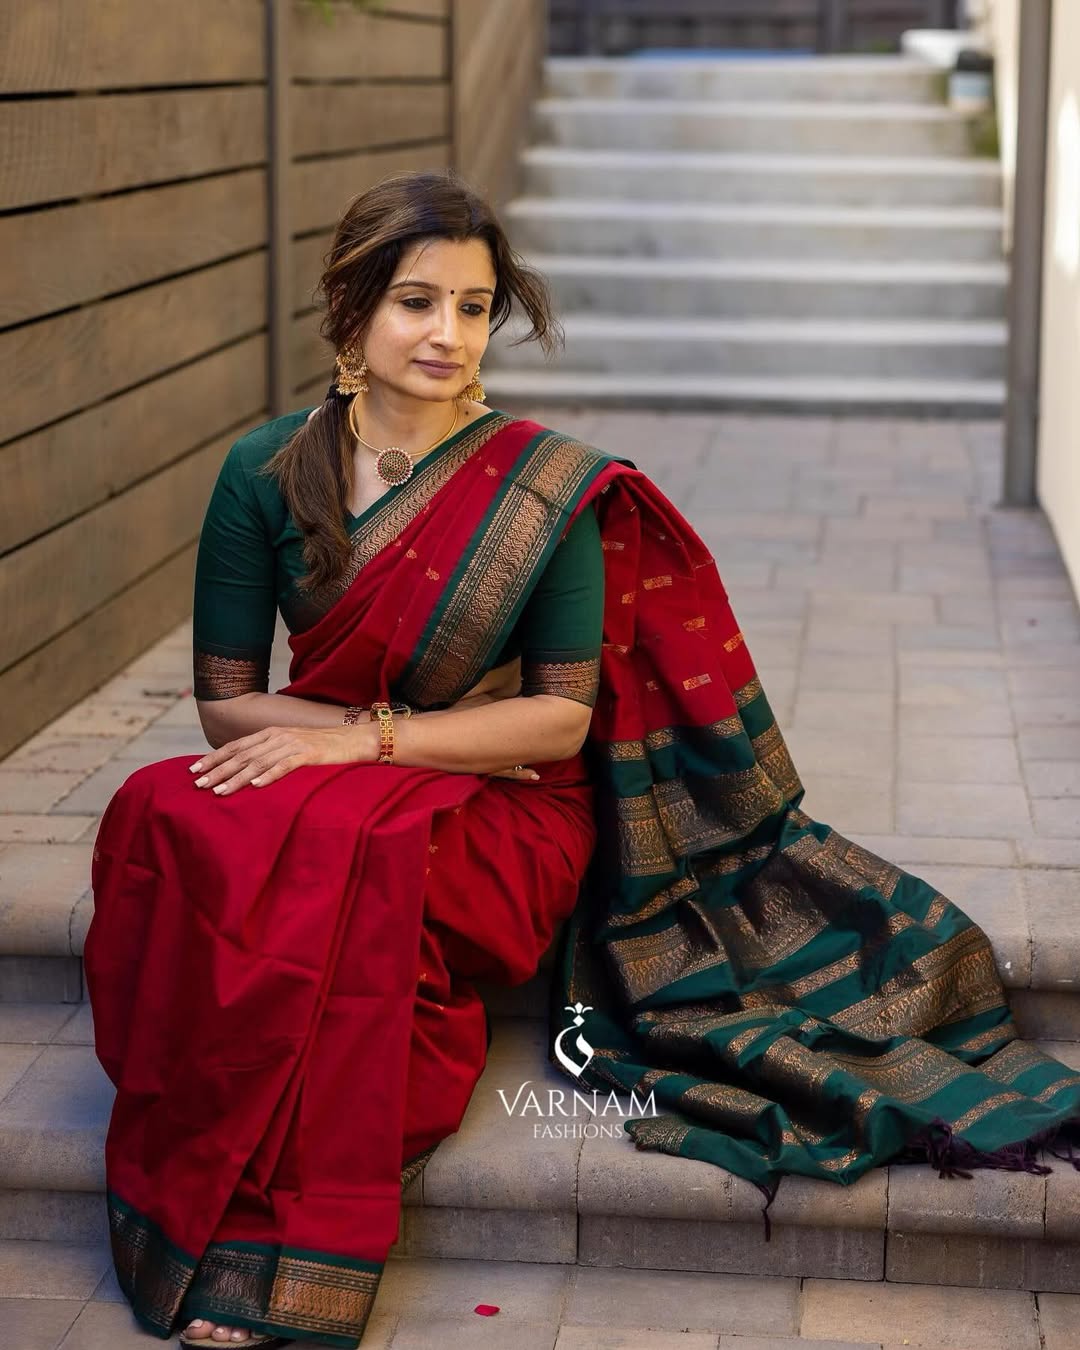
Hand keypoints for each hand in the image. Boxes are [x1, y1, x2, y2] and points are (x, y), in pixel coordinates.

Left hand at [188, 723, 374, 795]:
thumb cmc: (322, 747)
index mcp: (271, 733)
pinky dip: (269, 775)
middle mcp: (278, 736)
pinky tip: (255, 786)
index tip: (194, 770)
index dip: (214, 758)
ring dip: (237, 778)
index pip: (236, 746)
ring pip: (258, 762)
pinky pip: (285, 766)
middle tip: (198, 785)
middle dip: (218, 770)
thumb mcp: (291, 746)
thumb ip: (269, 753)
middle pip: (242, 755)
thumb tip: (245, 769)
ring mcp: (293, 744)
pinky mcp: (309, 754)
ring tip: (220, 792)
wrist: (355, 740)